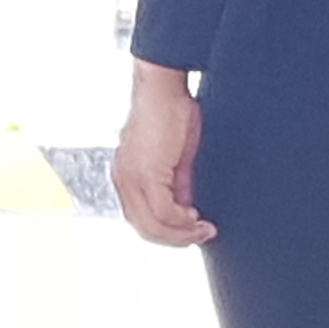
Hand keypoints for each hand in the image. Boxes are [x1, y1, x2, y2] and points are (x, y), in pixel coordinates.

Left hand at [116, 61, 210, 245]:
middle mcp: (122, 180)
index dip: (167, 233)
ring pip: (151, 224)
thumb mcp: (176, 159)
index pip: (141, 219)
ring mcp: (129, 178)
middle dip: (175, 239)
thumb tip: (187, 210)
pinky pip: (162, 210)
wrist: (164, 88)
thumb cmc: (172, 115)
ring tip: (205, 229)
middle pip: (144, 228)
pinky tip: (198, 218)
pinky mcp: (143, 172)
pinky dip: (182, 220)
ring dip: (181, 234)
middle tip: (203, 235)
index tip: (193, 232)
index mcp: (126, 178)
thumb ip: (177, 186)